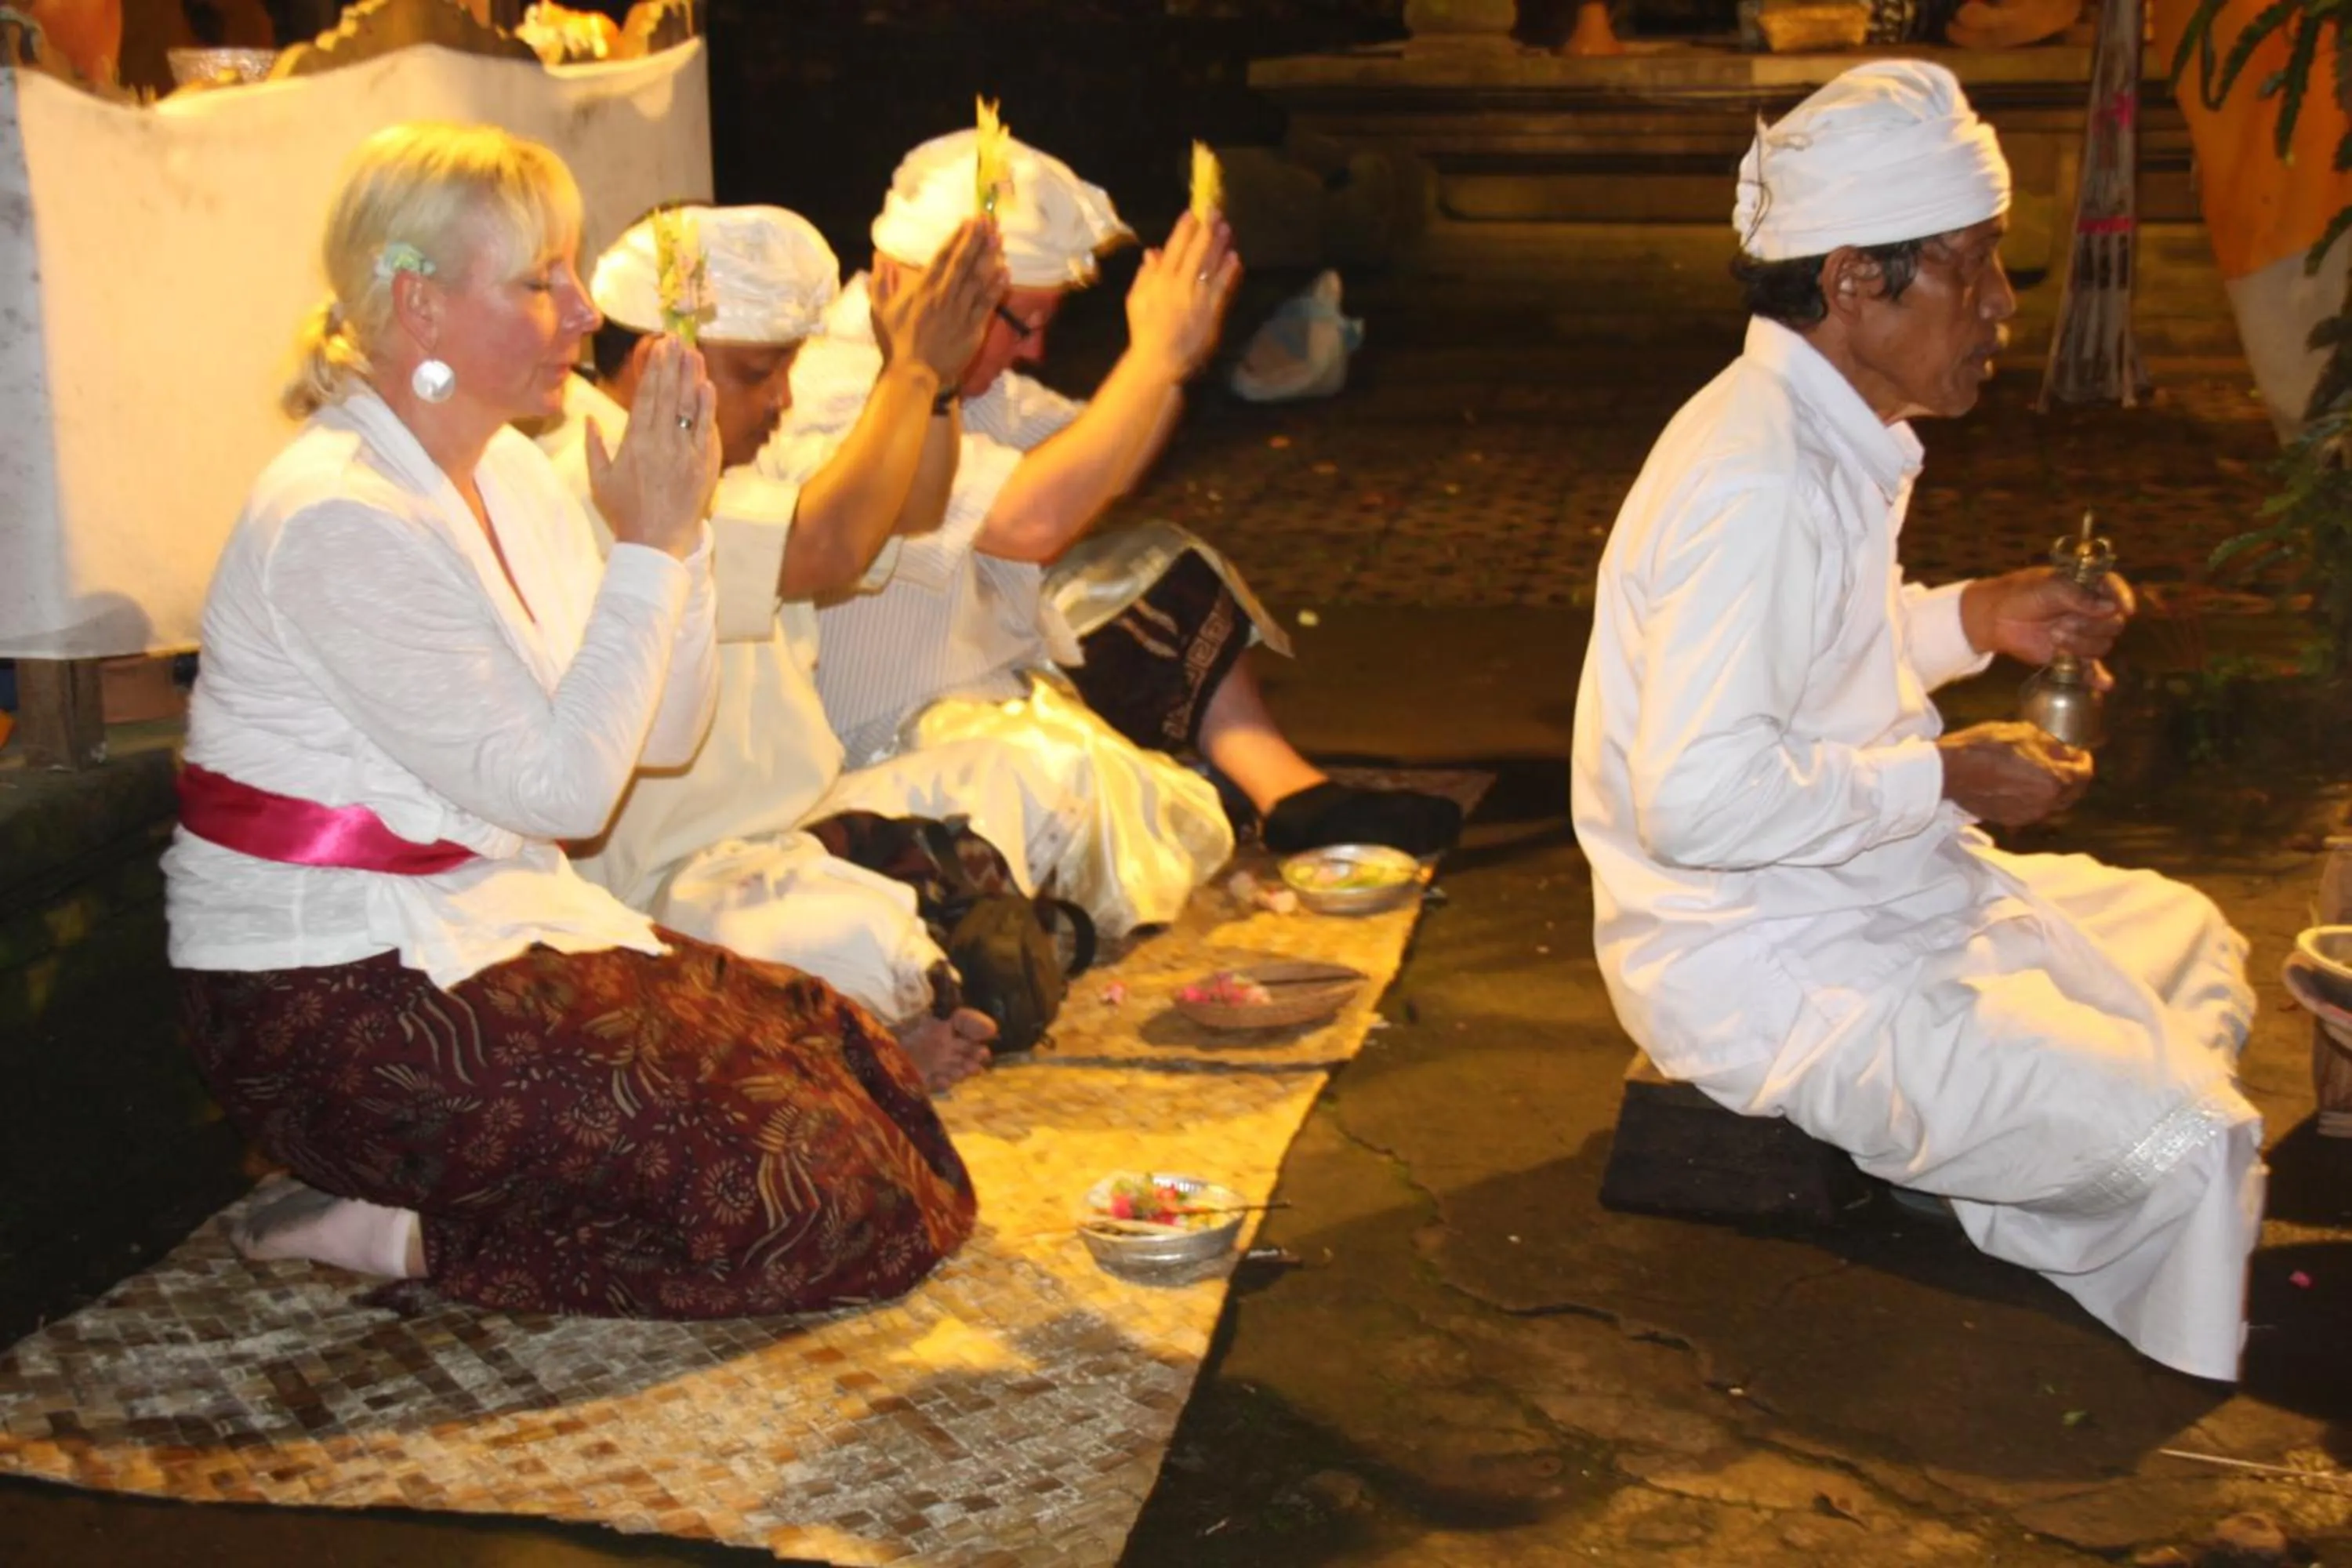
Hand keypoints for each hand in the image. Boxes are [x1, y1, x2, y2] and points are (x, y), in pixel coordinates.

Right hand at [587, 335, 718, 558]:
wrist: (657, 543)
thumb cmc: (625, 513)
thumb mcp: (600, 480)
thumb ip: (594, 447)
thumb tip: (588, 419)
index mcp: (634, 443)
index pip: (646, 396)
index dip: (653, 369)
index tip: (658, 347)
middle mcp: (660, 443)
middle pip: (668, 395)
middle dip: (672, 364)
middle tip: (676, 340)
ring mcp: (685, 453)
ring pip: (689, 407)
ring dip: (692, 377)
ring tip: (693, 353)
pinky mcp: (704, 466)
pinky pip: (707, 431)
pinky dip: (707, 408)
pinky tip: (707, 387)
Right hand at [872, 218, 1007, 384]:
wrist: (914, 372)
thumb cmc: (896, 342)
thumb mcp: (880, 311)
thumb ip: (880, 283)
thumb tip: (879, 259)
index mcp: (923, 289)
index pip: (943, 257)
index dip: (957, 237)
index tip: (968, 221)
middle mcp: (944, 296)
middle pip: (963, 262)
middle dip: (976, 239)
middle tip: (988, 220)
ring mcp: (960, 311)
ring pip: (978, 279)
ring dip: (989, 257)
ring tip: (998, 238)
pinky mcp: (973, 328)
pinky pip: (987, 303)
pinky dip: (996, 287)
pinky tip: (1006, 271)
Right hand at [1124, 210, 1240, 382]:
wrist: (1160, 360)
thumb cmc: (1145, 331)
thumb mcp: (1136, 300)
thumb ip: (1146, 275)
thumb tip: (1153, 252)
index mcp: (1160, 280)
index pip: (1174, 247)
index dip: (1184, 228)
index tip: (1192, 213)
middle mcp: (1180, 284)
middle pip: (1196, 250)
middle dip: (1206, 229)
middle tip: (1215, 211)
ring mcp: (1198, 297)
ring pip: (1211, 264)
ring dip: (1220, 244)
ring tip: (1227, 228)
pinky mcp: (1212, 312)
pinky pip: (1223, 287)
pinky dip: (1229, 271)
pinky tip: (1235, 258)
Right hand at [1937, 721, 2093, 825]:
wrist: (1949, 771)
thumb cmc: (1986, 746)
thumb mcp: (2025, 733)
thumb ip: (2053, 745)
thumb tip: (2066, 752)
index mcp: (2054, 780)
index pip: (2084, 773)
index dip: (2084, 760)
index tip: (2080, 752)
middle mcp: (2045, 803)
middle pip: (2071, 792)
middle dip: (2072, 777)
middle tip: (2064, 763)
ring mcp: (2027, 815)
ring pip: (2051, 802)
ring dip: (2052, 789)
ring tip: (2040, 772)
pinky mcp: (2010, 820)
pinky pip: (2032, 809)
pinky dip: (2033, 798)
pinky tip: (2021, 784)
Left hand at [1959, 565, 2134, 665]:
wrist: (1998, 617)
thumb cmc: (2023, 594)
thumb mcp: (2050, 586)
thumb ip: (2080, 596)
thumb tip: (2110, 608)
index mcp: (2089, 587)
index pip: (2116, 591)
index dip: (2123, 599)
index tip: (2125, 609)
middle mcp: (2092, 611)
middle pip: (2113, 624)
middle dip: (2087, 625)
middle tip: (2060, 622)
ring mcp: (2084, 634)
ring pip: (2101, 646)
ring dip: (2078, 644)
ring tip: (2053, 635)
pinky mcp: (2073, 656)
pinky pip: (2091, 669)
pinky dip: (2098, 677)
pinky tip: (2103, 684)